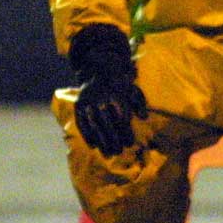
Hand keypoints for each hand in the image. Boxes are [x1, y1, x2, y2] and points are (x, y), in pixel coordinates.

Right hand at [67, 24, 147, 156]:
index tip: (129, 144)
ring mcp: (88, 101)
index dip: (125, 132)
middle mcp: (101, 97)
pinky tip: (93, 146)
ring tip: (108, 154)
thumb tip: (144, 117)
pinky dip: (87, 135)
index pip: (121, 116)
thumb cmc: (120, 83)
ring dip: (101, 141)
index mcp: (116, 93)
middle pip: (108, 123)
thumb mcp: (132, 89)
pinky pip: (82, 123)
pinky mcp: (78, 105)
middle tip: (118, 152)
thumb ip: (139, 102)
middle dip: (114, 140)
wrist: (98, 68)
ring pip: (95, 125)